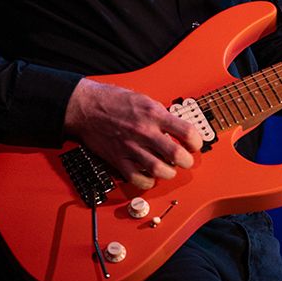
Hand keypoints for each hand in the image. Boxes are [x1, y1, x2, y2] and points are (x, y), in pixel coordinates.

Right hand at [63, 78, 203, 189]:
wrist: (85, 106)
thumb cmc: (113, 100)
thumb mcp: (143, 99)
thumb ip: (160, 114)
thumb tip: (176, 127)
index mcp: (153, 113)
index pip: (187, 132)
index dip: (196, 141)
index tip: (194, 144)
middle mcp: (144, 131)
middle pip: (177, 155)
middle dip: (186, 161)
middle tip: (185, 160)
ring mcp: (131, 147)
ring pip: (160, 170)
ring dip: (169, 172)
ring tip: (169, 169)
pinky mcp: (118, 159)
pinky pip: (138, 178)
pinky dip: (148, 181)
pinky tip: (150, 176)